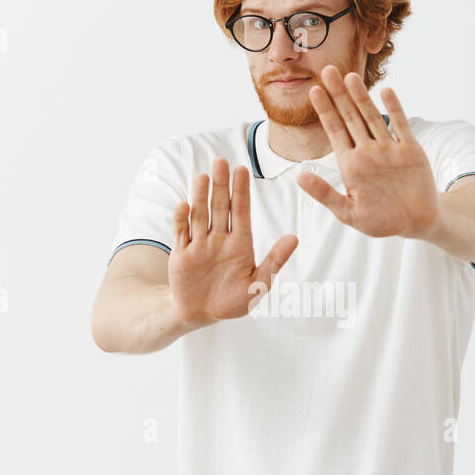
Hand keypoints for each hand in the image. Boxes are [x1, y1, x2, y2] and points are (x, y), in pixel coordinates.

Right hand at [168, 157, 297, 326]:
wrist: (201, 314)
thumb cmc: (233, 301)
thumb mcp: (258, 285)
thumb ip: (274, 261)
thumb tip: (294, 238)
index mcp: (240, 243)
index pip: (241, 211)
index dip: (241, 191)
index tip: (242, 170)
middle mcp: (219, 239)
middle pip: (219, 207)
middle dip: (220, 185)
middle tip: (221, 161)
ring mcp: (199, 244)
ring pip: (200, 215)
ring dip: (200, 196)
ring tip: (203, 176)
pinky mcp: (181, 254)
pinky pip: (181, 233)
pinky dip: (181, 220)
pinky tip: (183, 205)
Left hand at [298, 64, 439, 238]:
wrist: (416, 222)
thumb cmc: (381, 220)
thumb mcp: (348, 212)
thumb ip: (325, 194)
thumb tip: (299, 177)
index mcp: (350, 164)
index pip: (334, 131)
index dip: (324, 110)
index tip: (313, 90)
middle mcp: (367, 151)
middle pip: (350, 117)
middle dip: (339, 95)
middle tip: (327, 69)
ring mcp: (388, 148)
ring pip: (372, 117)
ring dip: (362, 97)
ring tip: (350, 76)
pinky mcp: (409, 150)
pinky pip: (400, 126)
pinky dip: (394, 109)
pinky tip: (386, 92)